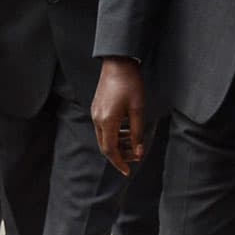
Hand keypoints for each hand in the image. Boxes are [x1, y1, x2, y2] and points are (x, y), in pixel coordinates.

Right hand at [90, 58, 147, 174]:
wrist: (117, 64)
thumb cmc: (130, 84)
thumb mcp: (138, 110)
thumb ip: (137, 132)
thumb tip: (138, 151)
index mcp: (107, 121)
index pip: (110, 150)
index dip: (119, 162)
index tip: (127, 171)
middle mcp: (97, 119)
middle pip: (105, 146)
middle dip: (119, 155)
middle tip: (135, 157)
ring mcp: (95, 113)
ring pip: (104, 138)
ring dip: (118, 144)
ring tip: (133, 144)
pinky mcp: (96, 108)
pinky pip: (103, 128)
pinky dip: (114, 134)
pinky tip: (126, 131)